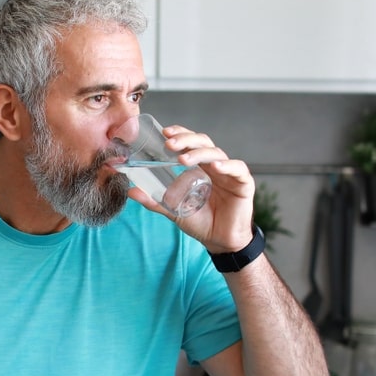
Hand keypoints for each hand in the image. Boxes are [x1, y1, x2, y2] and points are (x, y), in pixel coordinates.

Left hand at [125, 123, 256, 252]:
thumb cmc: (201, 222)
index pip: (191, 144)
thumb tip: (131, 191)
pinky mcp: (243, 183)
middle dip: (186, 140)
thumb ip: (154, 200)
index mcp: (200, 167)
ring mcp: (230, 173)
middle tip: (169, 144)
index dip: (180, 135)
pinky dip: (227, 166)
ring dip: (199, 153)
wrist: (220, 242)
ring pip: (217, 153)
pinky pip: (238, 169)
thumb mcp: (174, 210)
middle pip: (203, 143)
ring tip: (183, 159)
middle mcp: (215, 166)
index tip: (164, 133)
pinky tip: (215, 167)